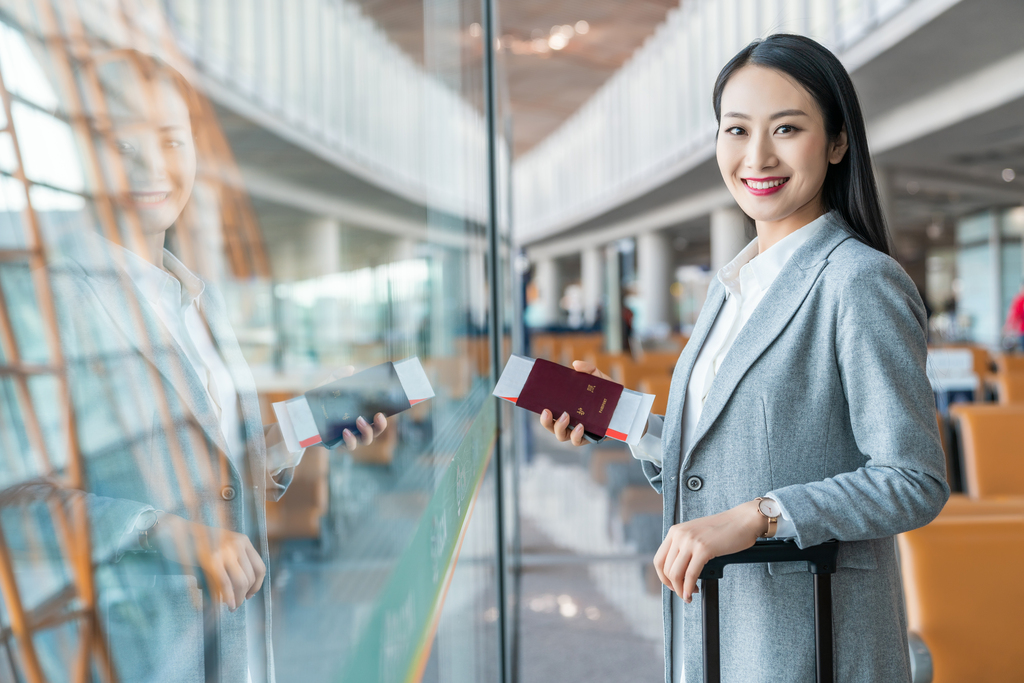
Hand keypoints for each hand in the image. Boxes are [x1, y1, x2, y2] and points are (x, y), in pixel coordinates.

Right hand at [151, 514, 265, 610]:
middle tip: (235, 605)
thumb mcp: (220, 549)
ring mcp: (226, 550)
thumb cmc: (196, 544)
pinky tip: (227, 604)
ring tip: (231, 607)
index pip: (260, 567)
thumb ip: (232, 565)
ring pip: (241, 582)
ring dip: (237, 598)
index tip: (249, 596)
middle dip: (244, 595)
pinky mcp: (212, 559)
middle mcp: (238, 543)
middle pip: (250, 577)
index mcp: (243, 540)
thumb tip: (241, 592)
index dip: (257, 585)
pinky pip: (226, 583)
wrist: (174, 531)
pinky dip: (228, 596)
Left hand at [316, 366, 388, 450]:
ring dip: (367, 431)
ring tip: (359, 421)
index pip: (377, 419)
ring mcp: (349, 438)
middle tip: (378, 415)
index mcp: (360, 416)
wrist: (300, 421)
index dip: (383, 417)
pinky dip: (350, 440)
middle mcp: (357, 429)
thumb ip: (338, 379)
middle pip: (376, 431)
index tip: (383, 410)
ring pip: (366, 440)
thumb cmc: (318, 404)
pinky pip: (349, 446)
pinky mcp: (339, 445)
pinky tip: (345, 431)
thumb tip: (350, 369)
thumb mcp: (327, 390)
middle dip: (380, 425)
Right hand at [537, 360, 610, 446]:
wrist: (626, 408)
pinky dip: (576, 435)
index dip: (541, 411)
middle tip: (547, 411)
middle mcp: (569, 422)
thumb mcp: (599, 378)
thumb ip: (589, 369)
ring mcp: (577, 431)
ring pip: (560, 435)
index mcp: (567, 408)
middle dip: (546, 421)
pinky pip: (577, 441)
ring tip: (566, 416)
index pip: (549, 412)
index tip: (539, 403)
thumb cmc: (609, 394)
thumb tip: (575, 364)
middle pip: (550, 426)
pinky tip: (581, 426)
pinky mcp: (588, 438)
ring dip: (559, 427)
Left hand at [653, 501, 765, 602]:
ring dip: (681, 590)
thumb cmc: (724, 529)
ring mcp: (690, 541)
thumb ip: (685, 547)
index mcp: (675, 531)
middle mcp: (679, 535)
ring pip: (675, 574)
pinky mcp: (703, 549)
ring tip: (689, 595)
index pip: (659, 560)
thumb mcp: (697, 534)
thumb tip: (679, 570)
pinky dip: (689, 588)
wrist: (743, 520)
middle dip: (673, 586)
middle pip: (666, 569)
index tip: (672, 585)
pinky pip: (690, 575)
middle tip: (683, 593)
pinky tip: (693, 592)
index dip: (663, 577)